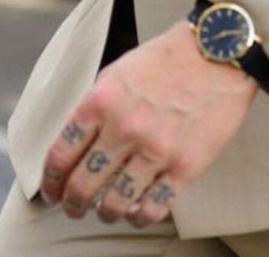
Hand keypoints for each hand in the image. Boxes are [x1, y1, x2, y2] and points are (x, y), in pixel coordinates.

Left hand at [39, 21, 257, 226]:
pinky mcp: (185, 166)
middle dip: (71, 204)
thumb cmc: (167, 58)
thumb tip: (76, 144)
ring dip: (104, 213)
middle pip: (81, 186)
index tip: (52, 190)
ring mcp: (155, 149)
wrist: (218, 52)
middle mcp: (124, 128)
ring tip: (106, 211)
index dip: (50, 181)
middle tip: (73, 207)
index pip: (60, 155)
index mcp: (101, 101)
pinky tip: (137, 212)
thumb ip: (95, 106)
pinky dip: (139, 217)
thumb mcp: (118, 71)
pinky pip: (152, 208)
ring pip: (113, 205)